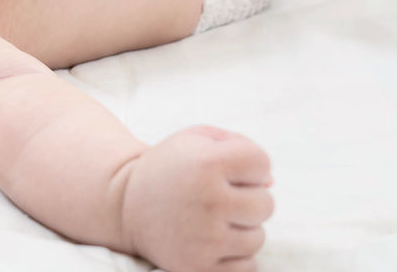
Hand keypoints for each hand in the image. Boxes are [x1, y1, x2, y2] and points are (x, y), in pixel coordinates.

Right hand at [119, 125, 273, 271]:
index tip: (230, 169)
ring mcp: (205, 239)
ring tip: (216, 218)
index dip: (251, 166)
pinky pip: (248, 266)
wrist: (126, 203)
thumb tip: (271, 182)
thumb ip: (239, 145)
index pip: (262, 164)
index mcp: (207, 163)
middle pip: (266, 204)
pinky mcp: (199, 267)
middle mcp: (208, 201)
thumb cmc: (170, 167)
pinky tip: (216, 239)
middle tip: (223, 195)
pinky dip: (237, 255)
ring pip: (258, 237)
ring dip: (243, 227)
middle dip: (249, 197)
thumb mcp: (195, 138)